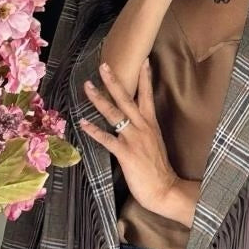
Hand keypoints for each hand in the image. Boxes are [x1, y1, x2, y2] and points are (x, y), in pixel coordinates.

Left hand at [80, 59, 185, 219]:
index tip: (143, 60)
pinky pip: (107, 139)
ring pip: (114, 114)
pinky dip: (93, 130)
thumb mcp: (153, 143)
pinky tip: (82, 122)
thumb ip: (142, 131)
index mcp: (150, 124)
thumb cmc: (158, 170)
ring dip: (99, 99)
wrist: (165, 189)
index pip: (147, 96)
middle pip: (127, 99)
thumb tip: (130, 124)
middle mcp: (143, 127)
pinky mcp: (126, 153)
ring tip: (87, 87)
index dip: (145, 77)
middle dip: (114, 81)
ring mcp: (134, 139)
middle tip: (104, 65)